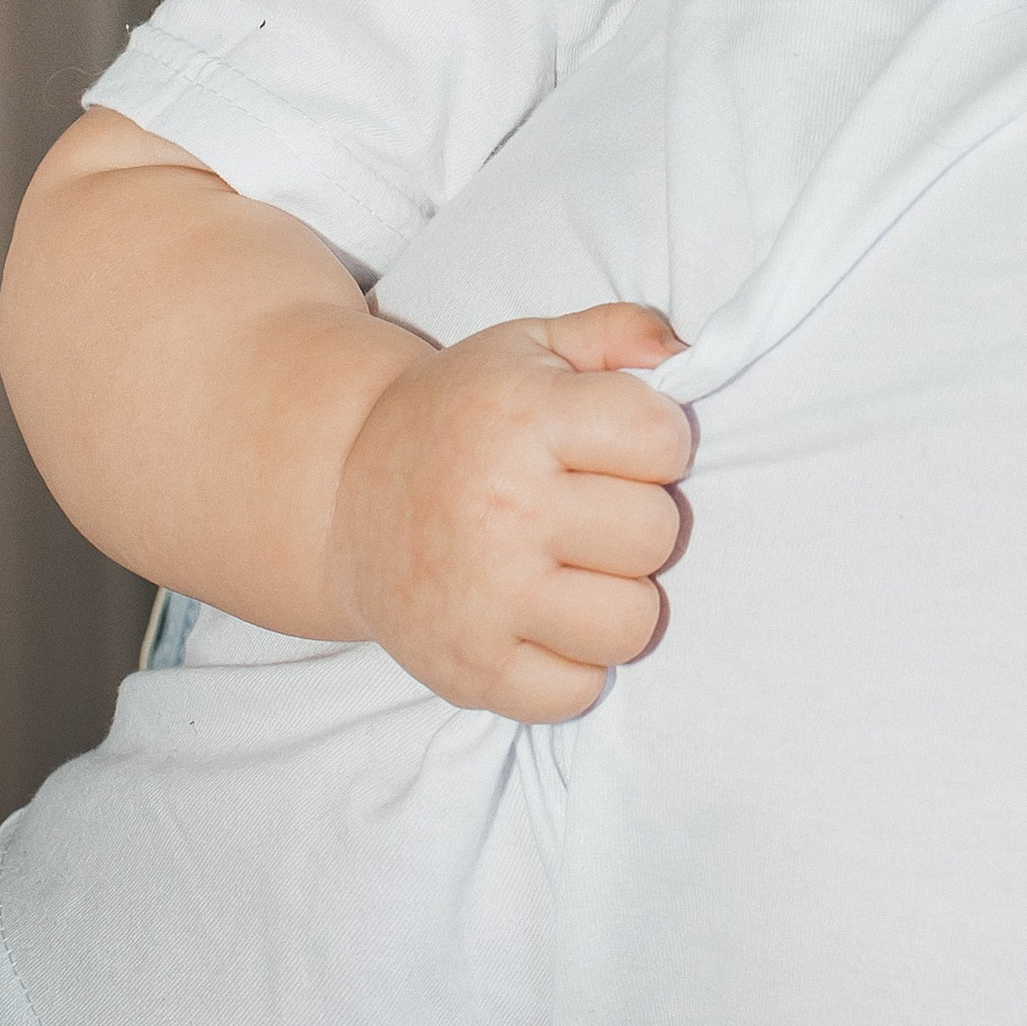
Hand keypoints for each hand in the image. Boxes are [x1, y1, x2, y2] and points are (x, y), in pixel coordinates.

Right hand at [321, 303, 691, 718]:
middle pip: (656, 535)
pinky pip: (578, 691)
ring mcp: (484, 598)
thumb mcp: (529, 347)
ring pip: (632, 622)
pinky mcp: (469, 668)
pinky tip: (543, 623)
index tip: (613, 448)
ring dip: (615, 599)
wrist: (342, 492)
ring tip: (575, 571)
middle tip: (587, 512)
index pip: (662, 440)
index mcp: (523, 418)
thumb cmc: (460, 418)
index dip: (654, 443)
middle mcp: (503, 508)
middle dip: (635, 520)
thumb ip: (615, 334)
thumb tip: (684, 357)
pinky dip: (573, 666)